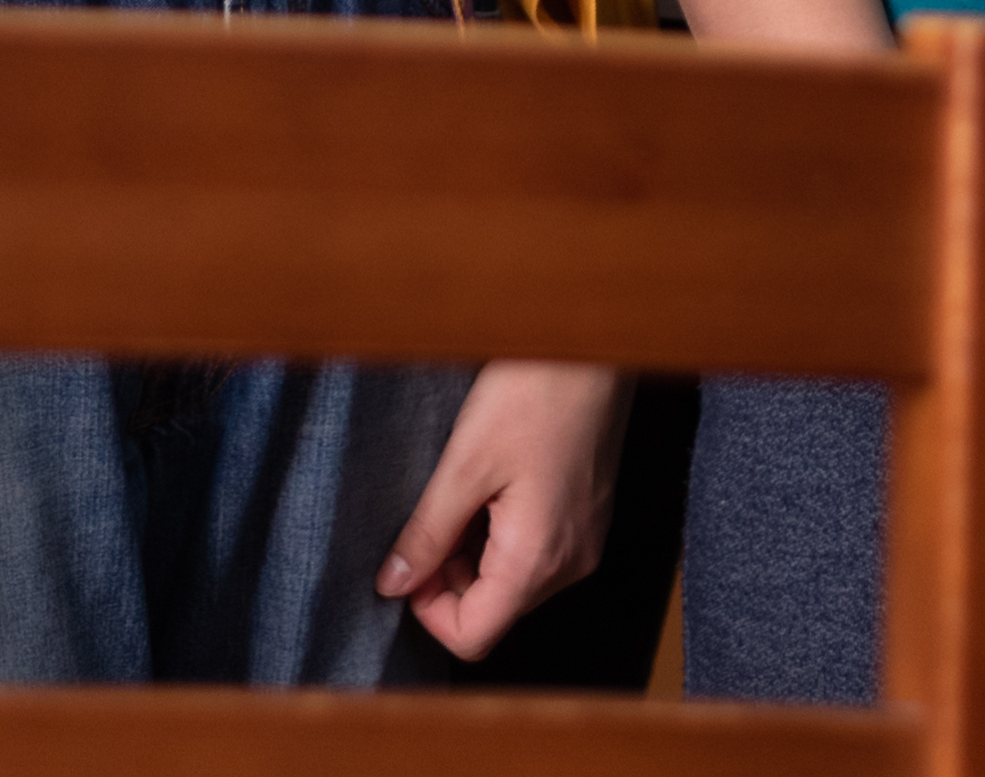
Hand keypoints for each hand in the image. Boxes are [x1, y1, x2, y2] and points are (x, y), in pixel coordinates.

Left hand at [376, 359, 626, 658]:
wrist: (592, 347)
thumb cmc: (532, 395)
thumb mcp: (463, 464)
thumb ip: (427, 533)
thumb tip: (393, 583)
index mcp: (536, 559)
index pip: (473, 636)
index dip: (427, 611)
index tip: (409, 563)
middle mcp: (569, 564)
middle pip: (494, 611)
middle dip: (448, 580)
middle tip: (429, 521)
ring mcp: (584, 543)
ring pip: (513, 584)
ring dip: (473, 557)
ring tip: (459, 496)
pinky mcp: (587, 520)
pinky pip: (536, 555)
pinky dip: (501, 538)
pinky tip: (490, 488)